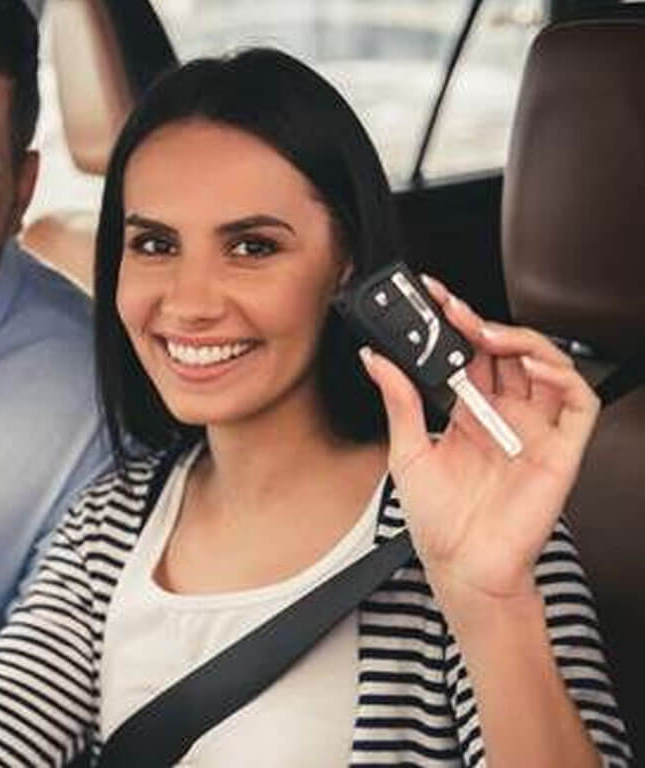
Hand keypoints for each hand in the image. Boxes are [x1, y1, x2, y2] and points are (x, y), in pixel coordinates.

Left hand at [360, 276, 598, 603]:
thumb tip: (376, 358)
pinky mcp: (560, 450)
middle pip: (504, 354)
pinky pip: (577, 402)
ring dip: (519, 340)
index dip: (456, 325)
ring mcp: (533, 431)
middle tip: (452, 309)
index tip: (432, 298)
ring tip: (485, 333)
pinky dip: (561, 376)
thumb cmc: (437, 522)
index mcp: (468, 415)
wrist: (461, 568)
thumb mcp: (407, 452)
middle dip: (480, 324)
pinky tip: (531, 365)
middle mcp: (503, 417)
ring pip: (545, 366)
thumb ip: (399, 402)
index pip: (469, 356)